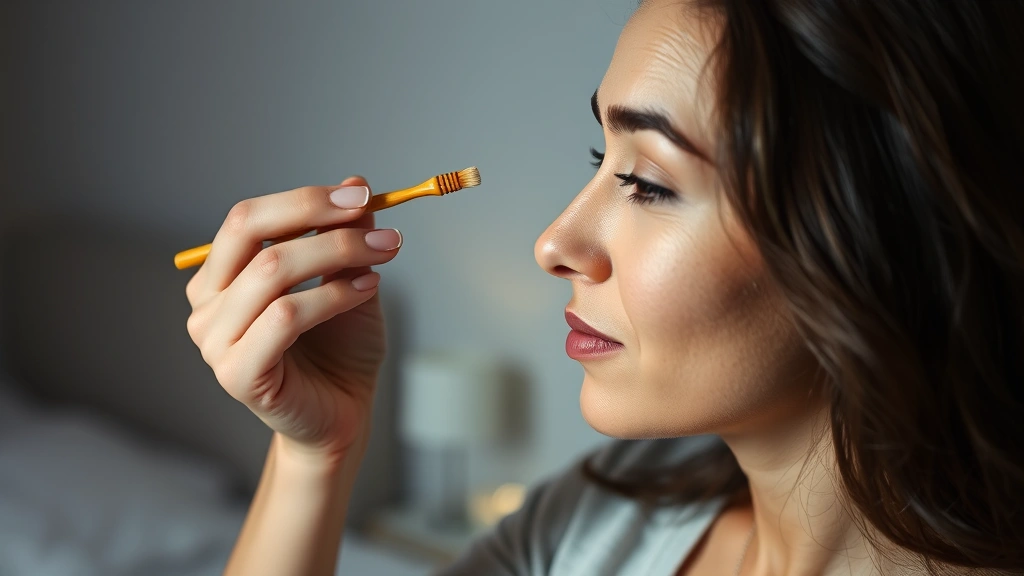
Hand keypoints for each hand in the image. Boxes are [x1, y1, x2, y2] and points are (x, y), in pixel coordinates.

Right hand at [185, 176, 400, 461]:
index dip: (303, 199)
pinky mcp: (238, 373)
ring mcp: (214, 342)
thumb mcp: (347, 280)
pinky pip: (284, 316)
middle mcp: (207, 306)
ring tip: (383, 253)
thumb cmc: (339, 349)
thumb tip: (355, 182)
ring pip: (272, 271)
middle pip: (249, 233)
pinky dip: (331, 295)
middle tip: (372, 216)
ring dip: (336, 253)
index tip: (359, 194)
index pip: (247, 218)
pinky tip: (367, 289)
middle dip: (316, 216)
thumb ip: (343, 237)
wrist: (343, 413)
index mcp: (221, 277)